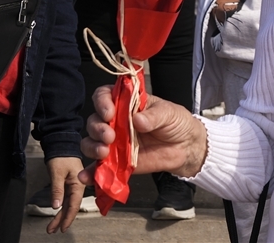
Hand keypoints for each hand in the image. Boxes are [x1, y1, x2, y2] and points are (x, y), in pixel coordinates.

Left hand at [45, 156, 83, 233]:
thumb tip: (56, 206)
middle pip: (70, 207)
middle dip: (61, 219)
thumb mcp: (57, 173)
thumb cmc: (61, 156)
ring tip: (52, 226)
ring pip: (68, 204)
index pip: (74, 205)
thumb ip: (57, 190)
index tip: (62, 228)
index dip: (68, 218)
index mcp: (79, 184)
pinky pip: (66, 199)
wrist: (62, 144)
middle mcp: (78, 186)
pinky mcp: (69, 184)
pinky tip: (57, 213)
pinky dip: (61, 207)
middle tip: (52, 230)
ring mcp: (74, 186)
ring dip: (60, 215)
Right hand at [79, 86, 207, 184]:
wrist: (186, 147)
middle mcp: (116, 121)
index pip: (105, 95)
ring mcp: (115, 142)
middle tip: (110, 136)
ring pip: (91, 142)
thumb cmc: (176, 123)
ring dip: (92, 147)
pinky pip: (98, 167)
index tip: (110, 113)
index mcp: (127, 103)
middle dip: (98, 128)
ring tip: (104, 152)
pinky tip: (87, 177)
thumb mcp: (169, 113)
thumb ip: (154, 116)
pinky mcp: (116, 162)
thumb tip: (138, 120)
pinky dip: (89, 172)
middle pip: (94, 120)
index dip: (102, 102)